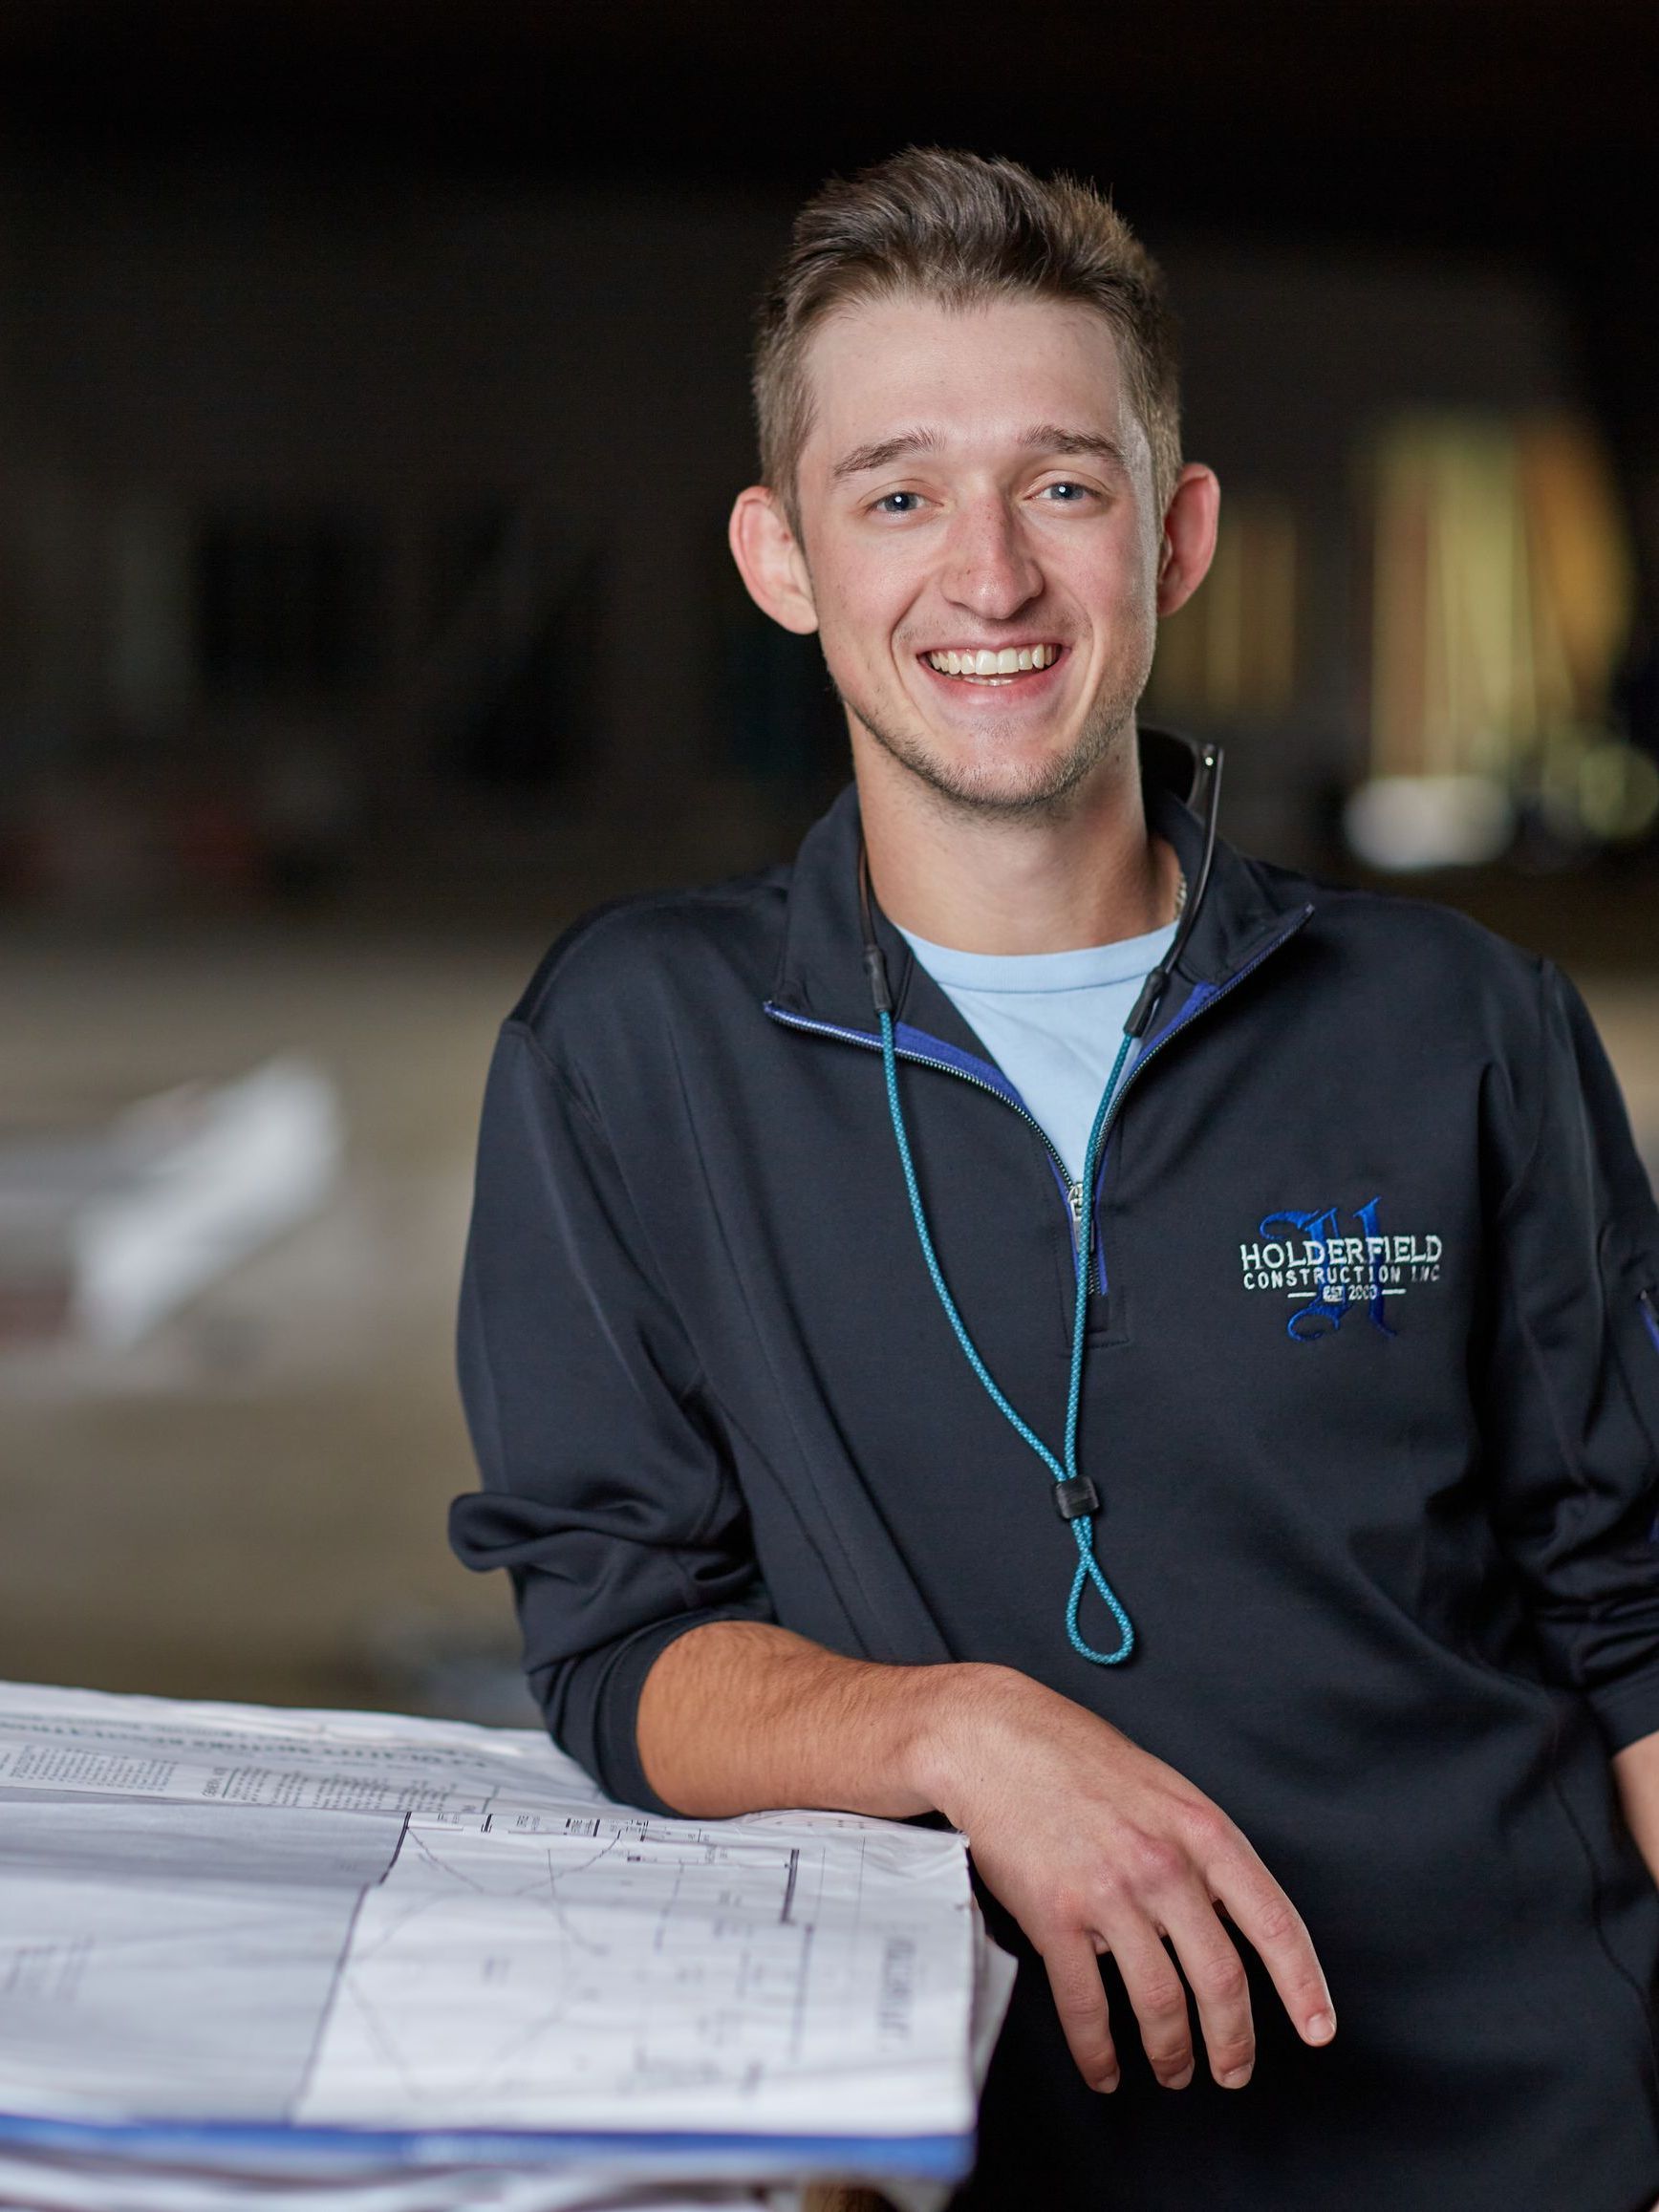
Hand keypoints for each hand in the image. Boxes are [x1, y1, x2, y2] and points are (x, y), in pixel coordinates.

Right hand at [924, 1666, 1335, 2093]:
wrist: (993, 1737)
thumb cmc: (1076, 1757)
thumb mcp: (1164, 1789)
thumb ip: (1199, 1851)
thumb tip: (1226, 1920)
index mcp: (1201, 1829)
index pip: (1273, 1921)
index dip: (1303, 1985)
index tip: (1318, 2028)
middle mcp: (1163, 1864)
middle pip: (1220, 1979)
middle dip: (1233, 2042)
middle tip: (1233, 2070)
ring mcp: (1108, 1892)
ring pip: (1160, 2003)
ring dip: (1172, 2053)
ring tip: (1173, 2069)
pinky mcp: (1054, 1915)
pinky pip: (1086, 2006)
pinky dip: (1098, 2052)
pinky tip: (1104, 2068)